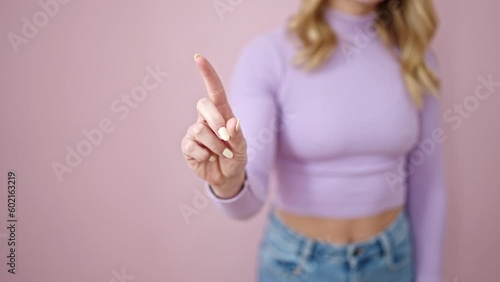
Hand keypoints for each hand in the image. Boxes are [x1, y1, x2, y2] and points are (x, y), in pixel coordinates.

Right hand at [181, 54, 247, 197]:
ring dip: (214, 145)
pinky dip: (205, 155)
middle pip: (203, 105)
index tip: (198, 57)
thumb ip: (238, 136)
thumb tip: (232, 122)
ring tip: (221, 154)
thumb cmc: (236, 157)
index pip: (214, 90)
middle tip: (226, 138)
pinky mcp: (187, 146)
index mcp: (222, 113)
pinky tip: (208, 158)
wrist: (228, 177)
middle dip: (215, 121)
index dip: (207, 74)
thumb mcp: (242, 148)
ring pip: (199, 130)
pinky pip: (192, 146)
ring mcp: (195, 132)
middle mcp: (206, 119)